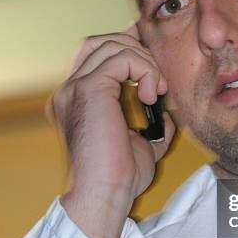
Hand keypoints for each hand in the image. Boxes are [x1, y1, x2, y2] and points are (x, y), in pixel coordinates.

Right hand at [46, 24, 174, 237]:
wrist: (105, 195)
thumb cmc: (119, 179)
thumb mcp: (141, 146)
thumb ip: (151, 127)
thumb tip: (168, 116)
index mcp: (76, 101)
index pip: (96, 56)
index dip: (127, 51)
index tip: (153, 65)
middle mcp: (70, 90)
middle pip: (101, 42)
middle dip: (136, 50)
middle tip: (157, 80)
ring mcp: (75, 88)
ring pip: (112, 45)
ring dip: (144, 61)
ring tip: (156, 90)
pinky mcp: (89, 89)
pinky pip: (122, 58)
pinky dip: (144, 69)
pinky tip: (151, 94)